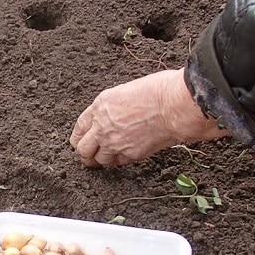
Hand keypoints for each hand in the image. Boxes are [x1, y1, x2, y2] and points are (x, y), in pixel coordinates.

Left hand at [69, 68, 229, 166]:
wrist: (175, 106)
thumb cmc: (159, 91)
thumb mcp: (126, 91)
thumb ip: (114, 108)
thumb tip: (115, 115)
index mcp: (100, 107)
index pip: (80, 127)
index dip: (79, 136)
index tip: (80, 141)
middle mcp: (102, 127)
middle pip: (82, 149)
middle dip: (86, 153)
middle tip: (90, 156)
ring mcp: (114, 143)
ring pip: (99, 160)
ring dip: (103, 159)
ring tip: (108, 157)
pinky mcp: (130, 155)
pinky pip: (119, 163)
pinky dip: (120, 161)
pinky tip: (126, 155)